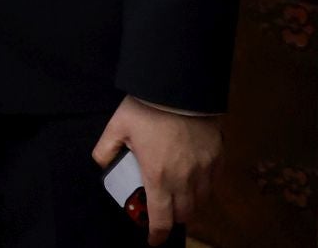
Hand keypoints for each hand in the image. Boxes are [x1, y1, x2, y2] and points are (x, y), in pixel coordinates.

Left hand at [92, 97, 221, 245]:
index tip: (154, 240)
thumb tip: (100, 162)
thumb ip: (105, 148)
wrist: (180, 85)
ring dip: (191, 205)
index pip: (161, 219)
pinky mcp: (217, 157)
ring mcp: (204, 169)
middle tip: (163, 210)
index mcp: (158, 177)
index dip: (157, 235)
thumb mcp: (117, 126)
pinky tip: (197, 179)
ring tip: (180, 196)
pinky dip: (206, 187)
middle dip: (173, 217)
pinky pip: (215, 182)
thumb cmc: (148, 108)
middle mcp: (184, 180)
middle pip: (184, 214)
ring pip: (202, 201)